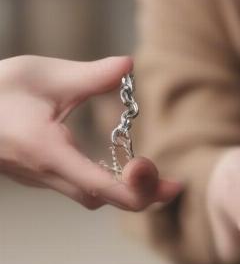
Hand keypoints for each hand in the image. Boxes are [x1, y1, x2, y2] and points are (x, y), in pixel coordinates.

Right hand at [0, 55, 181, 209]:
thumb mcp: (41, 75)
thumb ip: (90, 76)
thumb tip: (129, 65)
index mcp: (46, 152)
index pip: (101, 186)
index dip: (141, 191)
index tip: (174, 185)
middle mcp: (45, 174)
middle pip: (103, 199)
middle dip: (142, 194)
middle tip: (175, 184)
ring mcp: (41, 178)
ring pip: (92, 197)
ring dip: (127, 191)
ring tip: (157, 176)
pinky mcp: (41, 175)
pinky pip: (82, 187)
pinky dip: (109, 184)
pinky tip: (126, 170)